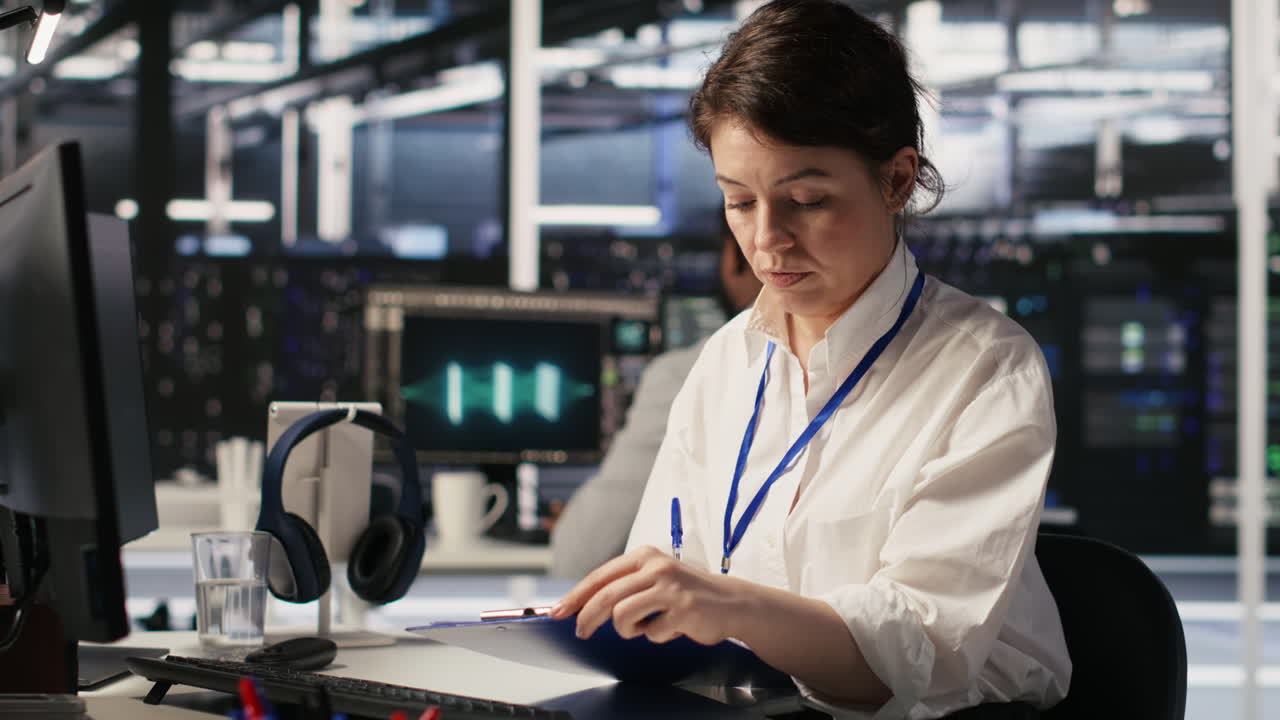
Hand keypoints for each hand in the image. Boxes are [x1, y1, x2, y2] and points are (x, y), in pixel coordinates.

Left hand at [549, 545, 743, 645]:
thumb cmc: (685, 593)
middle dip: (587, 618)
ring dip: (628, 630)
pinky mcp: (683, 608)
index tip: (559, 612)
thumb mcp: (654, 578)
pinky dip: (656, 636)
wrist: (731, 601)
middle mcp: (656, 567)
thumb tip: (584, 606)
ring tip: (643, 628)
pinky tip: (671, 628)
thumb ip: (625, 586)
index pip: (600, 576)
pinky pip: (652, 632)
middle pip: (606, 596)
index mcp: (644, 556)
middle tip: (581, 633)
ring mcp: (670, 587)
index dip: (576, 596)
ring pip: (623, 615)